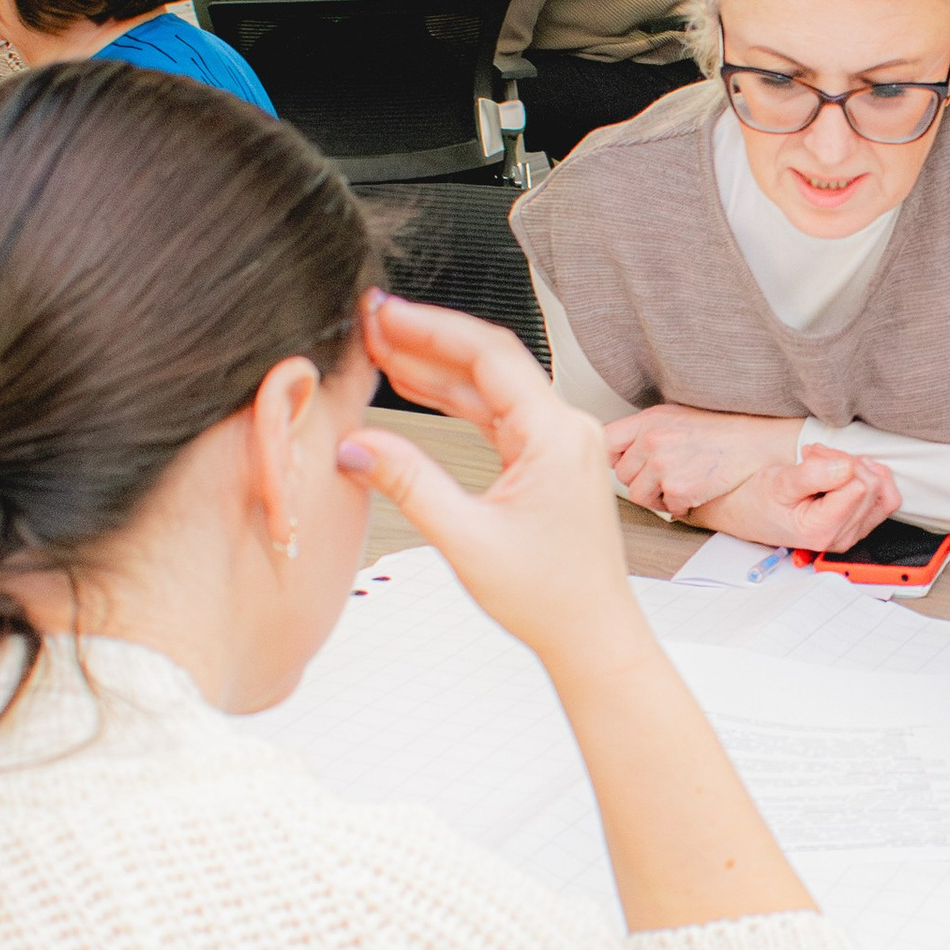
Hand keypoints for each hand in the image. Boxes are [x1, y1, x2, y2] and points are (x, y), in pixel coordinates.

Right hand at [339, 294, 642, 668]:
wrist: (593, 636)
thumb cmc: (550, 597)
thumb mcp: (467, 539)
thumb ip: (408, 484)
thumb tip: (357, 444)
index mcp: (557, 436)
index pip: (489, 356)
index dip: (432, 328)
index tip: (385, 313)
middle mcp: (566, 429)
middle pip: (489, 363)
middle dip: (428, 340)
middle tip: (372, 322)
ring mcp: (560, 444)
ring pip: (490, 389)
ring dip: (437, 369)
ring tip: (381, 348)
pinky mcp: (549, 461)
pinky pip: (497, 416)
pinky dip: (456, 402)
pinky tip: (417, 387)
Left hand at [605, 404, 804, 519]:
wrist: (753, 443)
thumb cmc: (719, 432)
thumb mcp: (675, 418)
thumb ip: (645, 432)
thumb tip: (618, 452)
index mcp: (648, 421)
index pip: (605, 441)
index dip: (611, 457)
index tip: (621, 464)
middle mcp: (652, 440)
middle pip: (622, 475)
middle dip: (641, 480)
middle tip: (666, 476)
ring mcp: (663, 465)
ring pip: (639, 495)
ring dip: (658, 496)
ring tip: (681, 483)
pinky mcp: (678, 488)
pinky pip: (667, 507)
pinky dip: (681, 505)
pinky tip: (697, 489)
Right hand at [689, 446, 900, 553]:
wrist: (751, 514)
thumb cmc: (759, 501)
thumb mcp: (779, 482)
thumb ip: (813, 475)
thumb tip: (846, 467)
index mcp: (822, 530)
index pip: (859, 486)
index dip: (838, 461)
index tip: (811, 456)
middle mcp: (842, 537)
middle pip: (872, 486)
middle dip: (847, 462)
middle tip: (816, 457)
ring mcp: (853, 533)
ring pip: (883, 491)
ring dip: (859, 469)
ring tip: (828, 465)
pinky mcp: (859, 525)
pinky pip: (885, 500)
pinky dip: (871, 479)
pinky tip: (847, 473)